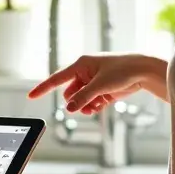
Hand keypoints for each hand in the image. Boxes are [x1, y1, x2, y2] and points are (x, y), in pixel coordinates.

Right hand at [29, 53, 162, 113]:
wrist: (143, 71)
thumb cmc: (122, 70)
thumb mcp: (100, 86)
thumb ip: (83, 98)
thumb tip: (69, 108)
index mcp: (81, 65)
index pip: (57, 78)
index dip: (43, 88)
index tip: (31, 96)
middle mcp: (85, 72)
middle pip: (71, 92)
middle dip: (75, 102)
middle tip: (85, 104)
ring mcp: (94, 81)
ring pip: (81, 99)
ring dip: (84, 106)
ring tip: (94, 107)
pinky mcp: (104, 89)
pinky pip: (91, 101)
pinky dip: (93, 106)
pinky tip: (100, 106)